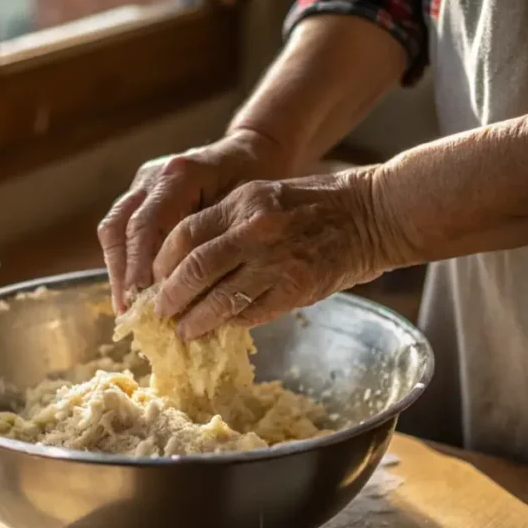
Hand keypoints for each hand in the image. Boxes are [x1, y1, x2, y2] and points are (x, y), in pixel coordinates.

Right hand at [97, 129, 287, 312]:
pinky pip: (120, 226)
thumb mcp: (243, 208)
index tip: (140, 297)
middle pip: (120, 227)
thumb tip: (188, 289)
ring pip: (114, 227)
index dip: (138, 264)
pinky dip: (123, 258)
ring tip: (124, 304)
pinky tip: (131, 286)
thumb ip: (212, 240)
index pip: (146, 224)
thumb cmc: (256, 178)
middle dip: (122, 272)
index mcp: (180, 175)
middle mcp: (154, 176)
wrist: (250, 149)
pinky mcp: (140, 192)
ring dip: (116, 267)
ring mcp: (142, 182)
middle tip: (127, 308)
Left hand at [152, 167, 415, 338]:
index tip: (153, 280)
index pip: (183, 235)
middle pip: (194, 270)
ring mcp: (277, 261)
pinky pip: (250, 313)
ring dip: (195, 320)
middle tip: (161, 312)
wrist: (374, 215)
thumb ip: (224, 224)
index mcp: (243, 202)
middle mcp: (256, 230)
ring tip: (184, 330)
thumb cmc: (314, 205)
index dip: (161, 264)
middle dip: (171, 297)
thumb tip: (182, 264)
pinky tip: (220, 328)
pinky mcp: (296, 289)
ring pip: (218, 298)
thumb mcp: (263, 197)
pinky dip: (229, 323)